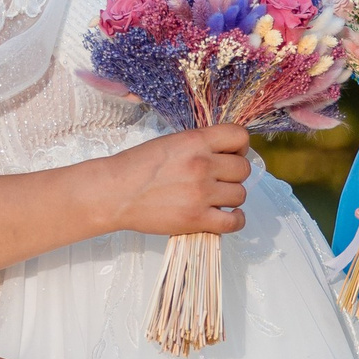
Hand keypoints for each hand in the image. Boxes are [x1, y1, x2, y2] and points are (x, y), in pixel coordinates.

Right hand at [104, 124, 252, 236]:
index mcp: (195, 141)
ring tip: (216, 198)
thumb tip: (225, 154)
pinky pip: (234, 222)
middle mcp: (202, 164)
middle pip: (243, 168)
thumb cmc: (137, 167)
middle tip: (219, 179)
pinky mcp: (197, 219)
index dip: (239, 147)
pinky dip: (236, 219)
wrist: (115, 193)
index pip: (239, 136)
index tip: (231, 154)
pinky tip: (228, 214)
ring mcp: (201, 193)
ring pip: (240, 194)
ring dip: (231, 196)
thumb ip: (199, 146)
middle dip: (234, 174)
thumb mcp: (170, 143)